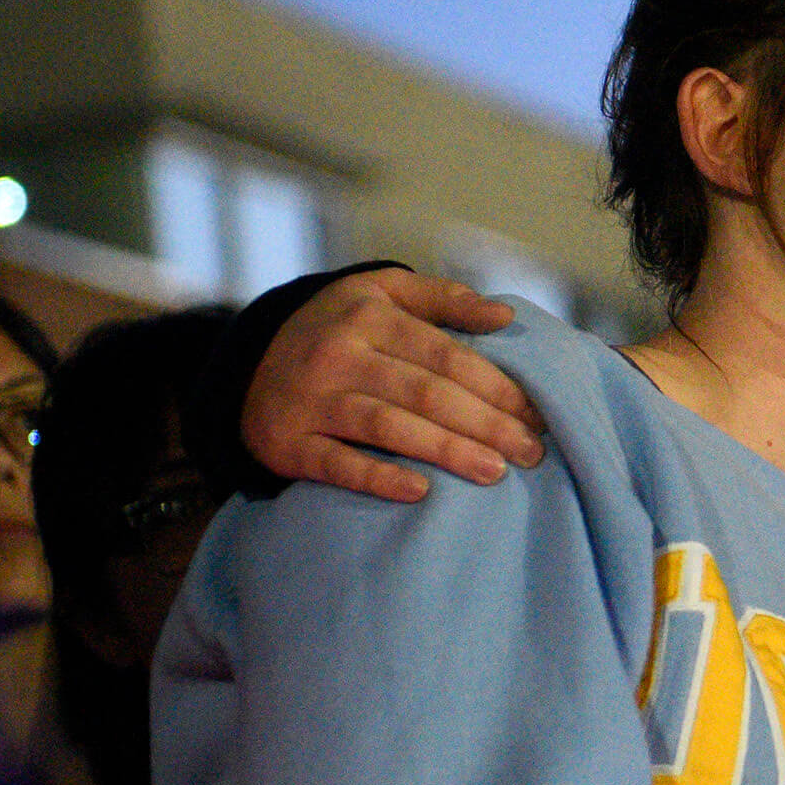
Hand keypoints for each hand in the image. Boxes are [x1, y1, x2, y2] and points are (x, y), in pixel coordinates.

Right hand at [244, 269, 545, 500]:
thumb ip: (443, 299)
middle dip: (486, 424)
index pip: (445, 354)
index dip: (497, 386)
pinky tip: (421, 491)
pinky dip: (378, 478)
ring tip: (496, 472)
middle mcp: (336, 354)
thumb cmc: (339, 330)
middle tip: (531, 451)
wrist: (247, 365)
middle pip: (425, 393)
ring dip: (447, 451)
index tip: (537, 413)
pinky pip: (337, 464)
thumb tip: (505, 316)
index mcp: (367, 316)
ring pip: (388, 426)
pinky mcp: (286, 442)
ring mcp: (309, 399)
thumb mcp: (381, 293)